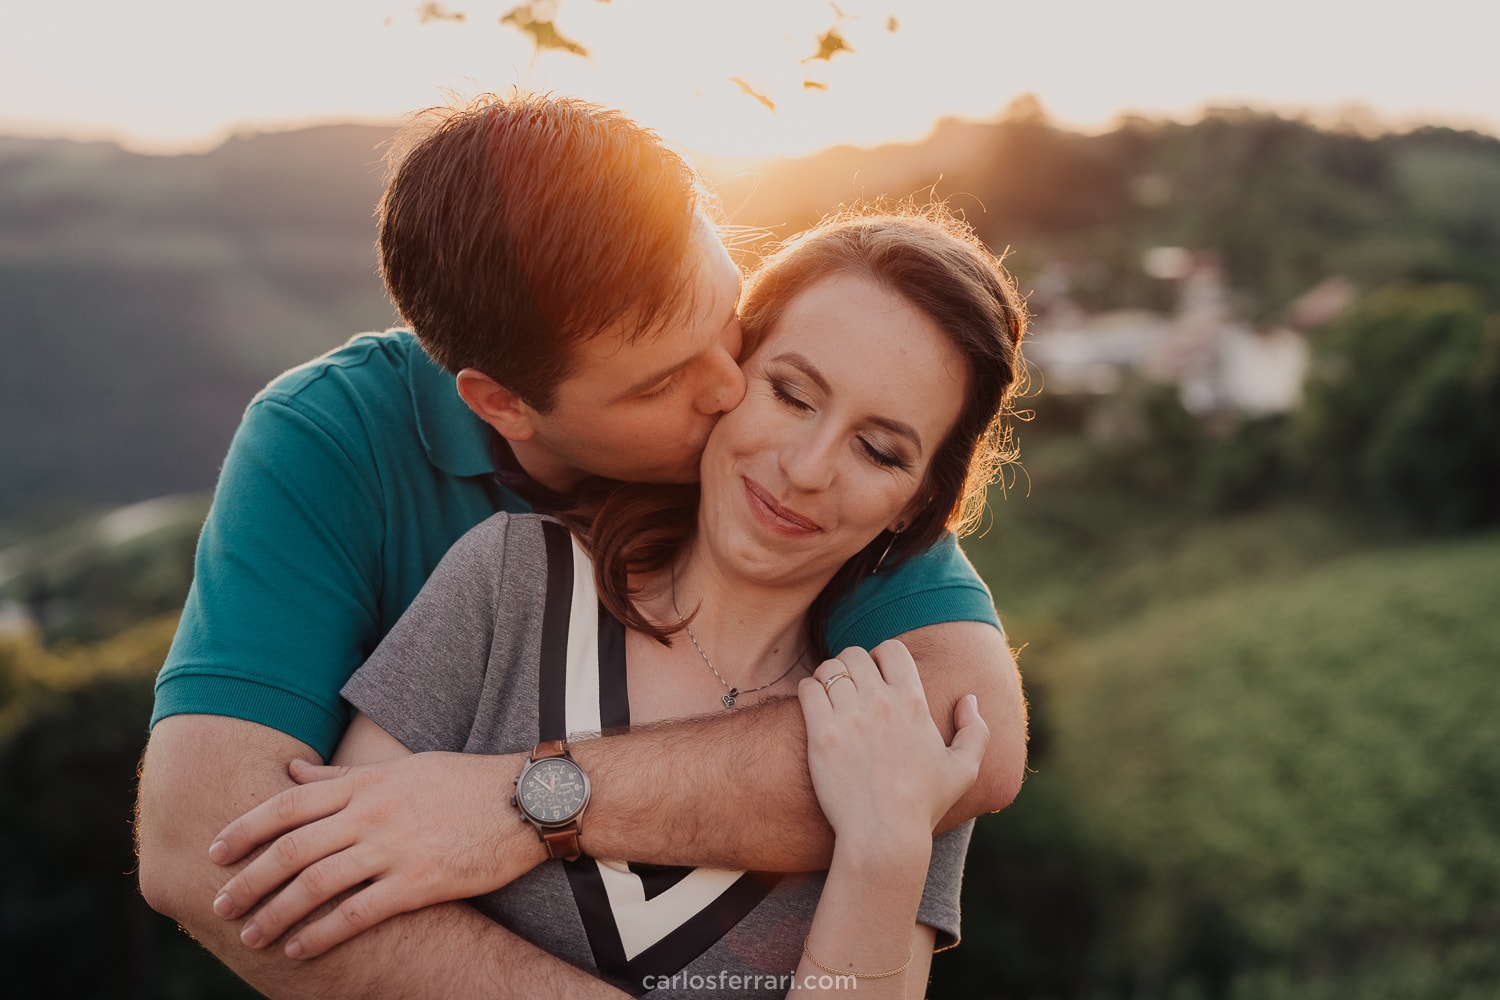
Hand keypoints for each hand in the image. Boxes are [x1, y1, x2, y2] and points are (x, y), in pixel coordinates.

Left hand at [208, 750, 542, 958]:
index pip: (289, 805)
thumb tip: (292, 773)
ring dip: (275, 913)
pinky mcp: (420, 882)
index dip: (245, 829)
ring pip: (316, 883)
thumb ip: (342, 777)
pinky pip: (358, 912)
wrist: (527, 800)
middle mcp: (373, 813)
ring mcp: (395, 848)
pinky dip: (321, 932)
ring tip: (252, 935)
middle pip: (292, 849)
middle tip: (220, 905)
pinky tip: (299, 948)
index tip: (215, 851)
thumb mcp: (402, 769)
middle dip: (249, 880)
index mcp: (367, 783)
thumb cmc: (465, 783)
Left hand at [797, 640, 987, 852]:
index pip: (891, 649)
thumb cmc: (923, 805)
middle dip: (852, 666)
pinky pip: (808, 689)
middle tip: (850, 688)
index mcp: (914, 702)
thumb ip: (975, 730)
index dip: (881, 657)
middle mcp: (881, 702)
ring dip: (828, 678)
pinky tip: (815, 710)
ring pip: (829, 668)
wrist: (884, 834)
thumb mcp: (963, 770)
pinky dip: (809, 692)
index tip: (876, 676)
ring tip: (831, 697)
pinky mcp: (822, 734)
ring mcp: (850, 716)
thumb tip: (969, 699)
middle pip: (855, 654)